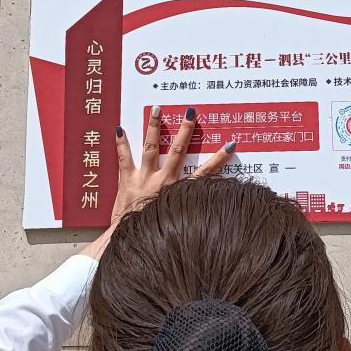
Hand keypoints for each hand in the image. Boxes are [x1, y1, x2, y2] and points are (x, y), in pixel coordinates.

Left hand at [83, 106, 235, 258]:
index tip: (230, 145)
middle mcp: (163, 181)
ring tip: (157, 109)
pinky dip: (121, 143)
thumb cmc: (152, 233)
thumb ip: (184, 209)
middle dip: (185, 131)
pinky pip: (124, 158)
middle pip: (178, 151)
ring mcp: (144, 178)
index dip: (219, 159)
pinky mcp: (127, 180)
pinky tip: (119, 129)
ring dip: (155, 127)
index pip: (204, 173)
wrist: (127, 240)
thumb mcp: (174, 221)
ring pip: (152, 148)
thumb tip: (199, 206)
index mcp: (177, 191)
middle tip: (191, 113)